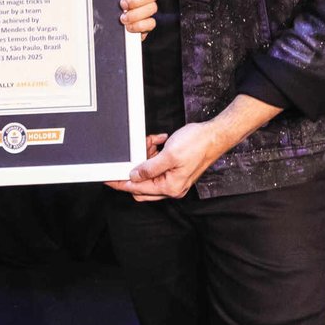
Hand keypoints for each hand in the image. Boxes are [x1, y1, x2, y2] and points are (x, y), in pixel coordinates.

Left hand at [107, 121, 222, 200]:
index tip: (108, 178)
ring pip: (149, 173)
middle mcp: (172, 186)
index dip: (120, 182)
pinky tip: (159, 142)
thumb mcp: (169, 154)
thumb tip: (134, 176)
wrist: (215, 135)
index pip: (137, 188)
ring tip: (152, 142)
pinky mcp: (176, 170)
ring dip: (146, 156)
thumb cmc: (198, 144)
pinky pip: (157, 165)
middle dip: (135, 167)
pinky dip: (154, 153)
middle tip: (133, 153)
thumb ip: (149, 168)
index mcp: (169, 187)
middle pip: (141, 184)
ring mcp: (174, 179)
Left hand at [120, 0, 157, 39]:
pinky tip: (129, 26)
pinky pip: (151, 23)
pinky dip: (139, 25)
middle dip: (136, 1)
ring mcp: (150, 7)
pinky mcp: (148, 21)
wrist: (111, 15)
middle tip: (123, 5)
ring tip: (123, 18)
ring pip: (152, 8)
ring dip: (136, 14)